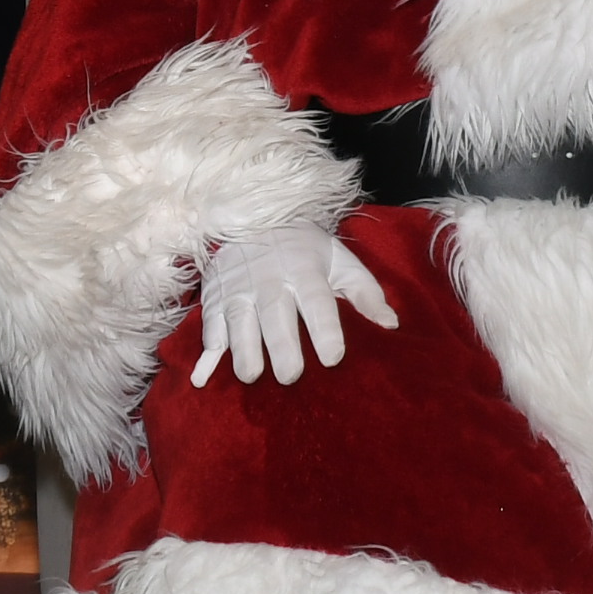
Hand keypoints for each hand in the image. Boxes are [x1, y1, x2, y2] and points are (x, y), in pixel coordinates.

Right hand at [189, 226, 401, 386]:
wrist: (253, 216)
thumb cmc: (304, 248)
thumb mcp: (339, 260)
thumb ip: (365, 292)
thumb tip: (390, 325)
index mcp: (305, 270)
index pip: (317, 301)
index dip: (325, 329)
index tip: (333, 358)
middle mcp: (270, 279)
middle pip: (275, 314)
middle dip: (281, 346)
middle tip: (291, 377)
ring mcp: (238, 288)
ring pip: (238, 320)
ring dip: (242, 349)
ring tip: (251, 376)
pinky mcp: (215, 296)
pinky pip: (209, 324)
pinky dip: (205, 350)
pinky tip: (202, 377)